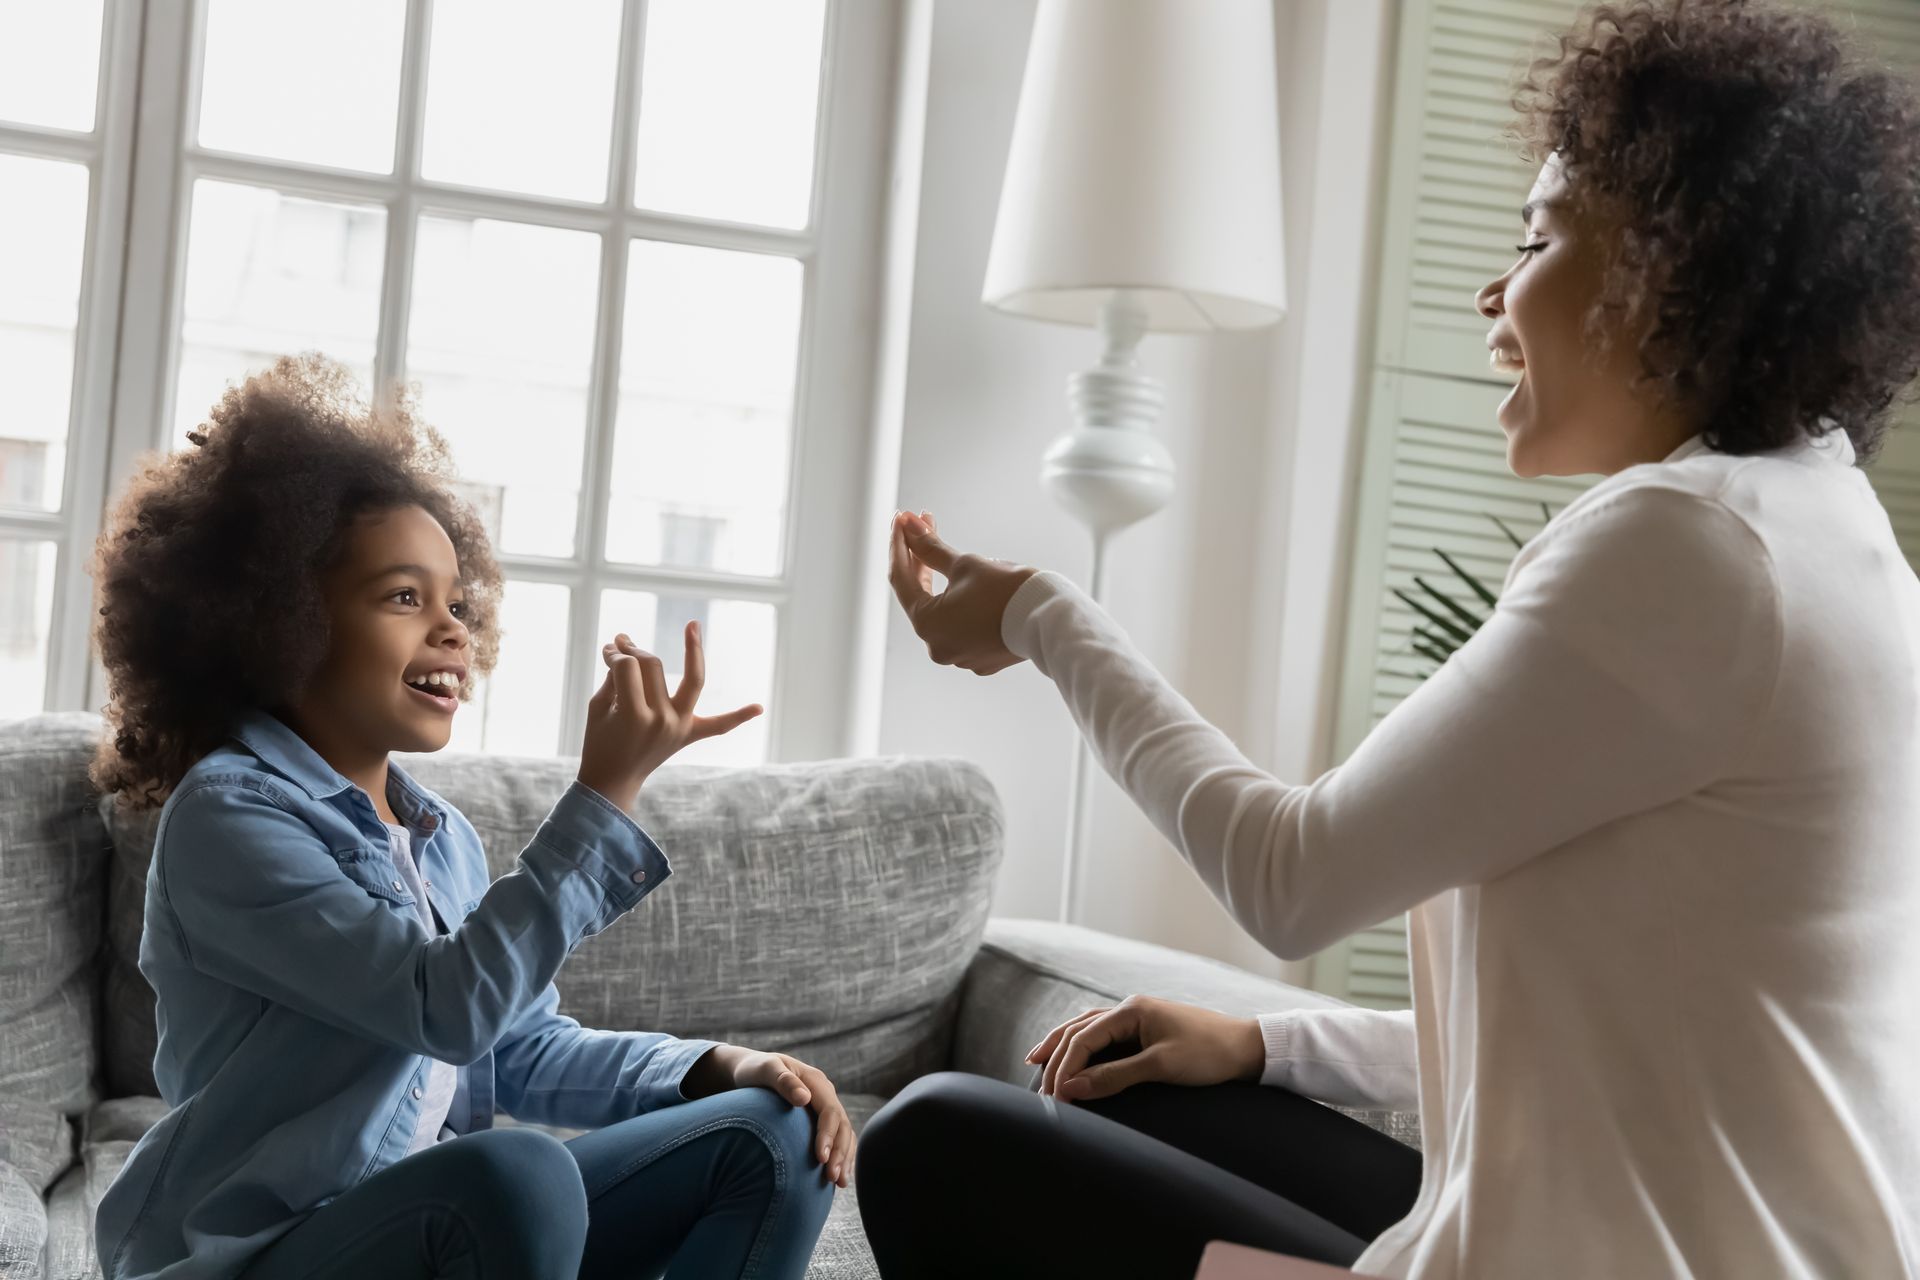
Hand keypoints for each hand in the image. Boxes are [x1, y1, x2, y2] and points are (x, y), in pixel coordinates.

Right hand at [575, 624, 762, 811]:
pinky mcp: (690, 735)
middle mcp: (662, 720)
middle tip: (620, 646)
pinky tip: (759, 708)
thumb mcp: (599, 707)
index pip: (627, 668)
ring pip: (692, 680)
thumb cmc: (600, 741)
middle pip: (653, 667)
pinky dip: (738, 717)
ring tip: (693, 625)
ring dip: (695, 652)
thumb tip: (623, 646)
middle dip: (634, 652)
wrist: (614, 780)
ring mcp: (680, 727)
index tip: (607, 651)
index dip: (615, 655)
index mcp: (633, 715)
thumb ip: (612, 677)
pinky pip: (719, 726)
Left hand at [685, 1045, 856, 1187]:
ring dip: (844, 1158)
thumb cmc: (755, 1071)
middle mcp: (824, 1095)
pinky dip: (840, 1156)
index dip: (828, 1136)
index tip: (821, 1159)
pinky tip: (835, 1176)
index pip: (830, 1111)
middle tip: (833, 1179)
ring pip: (844, 1134)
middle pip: (842, 1125)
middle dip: (840, 1152)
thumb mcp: (765, 1070)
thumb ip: (783, 1081)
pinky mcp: (819, 1119)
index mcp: (816, 1082)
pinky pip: (837, 1138)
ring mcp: (823, 1107)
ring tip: (839, 1183)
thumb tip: (804, 1098)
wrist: (750, 1070)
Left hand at [887, 510, 1035, 675]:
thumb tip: (909, 527)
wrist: (1051, 620)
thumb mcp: (964, 564)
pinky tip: (969, 584)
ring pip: (942, 611)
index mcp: (927, 625)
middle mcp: (938, 646)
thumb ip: (931, 548)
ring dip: (941, 580)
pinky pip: (963, 625)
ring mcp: (960, 655)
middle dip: (920, 558)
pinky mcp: (981, 657)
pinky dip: (961, 604)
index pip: (901, 577)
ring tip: (946, 551)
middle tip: (923, 525)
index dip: (899, 543)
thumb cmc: (1007, 592)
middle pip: (920, 595)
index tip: (901, 518)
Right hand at [1028, 995, 1264, 1102]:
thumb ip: (1114, 1076)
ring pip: (1087, 1030)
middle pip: (1078, 1029)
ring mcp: (1137, 1019)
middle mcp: (1129, 1009)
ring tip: (1037, 1062)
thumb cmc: (1208, 1054)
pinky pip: (1103, 1038)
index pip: (1083, 1038)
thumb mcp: (1160, 1067)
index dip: (1064, 1067)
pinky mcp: (1145, 1032)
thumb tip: (1072, 1088)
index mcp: (1131, 1010)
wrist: (1247, 1048)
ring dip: (1062, 1047)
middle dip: (1055, 1057)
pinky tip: (1075, 1057)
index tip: (1054, 1097)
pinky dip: (1083, 1048)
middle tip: (1039, 1088)